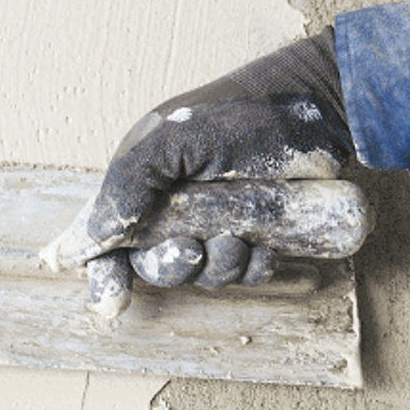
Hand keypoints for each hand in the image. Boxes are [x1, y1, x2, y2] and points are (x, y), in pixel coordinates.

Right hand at [43, 28, 353, 315]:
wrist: (312, 105)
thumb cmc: (237, 112)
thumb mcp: (172, 138)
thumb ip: (128, 183)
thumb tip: (97, 239)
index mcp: (146, 182)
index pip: (112, 239)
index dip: (108, 275)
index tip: (113, 303)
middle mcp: (177, 206)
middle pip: (157, 264)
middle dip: (173, 266)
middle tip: (192, 249)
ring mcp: (218, 221)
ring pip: (205, 273)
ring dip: (220, 264)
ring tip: (239, 235)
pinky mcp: (257, 231)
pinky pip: (246, 271)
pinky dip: (253, 267)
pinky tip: (264, 246)